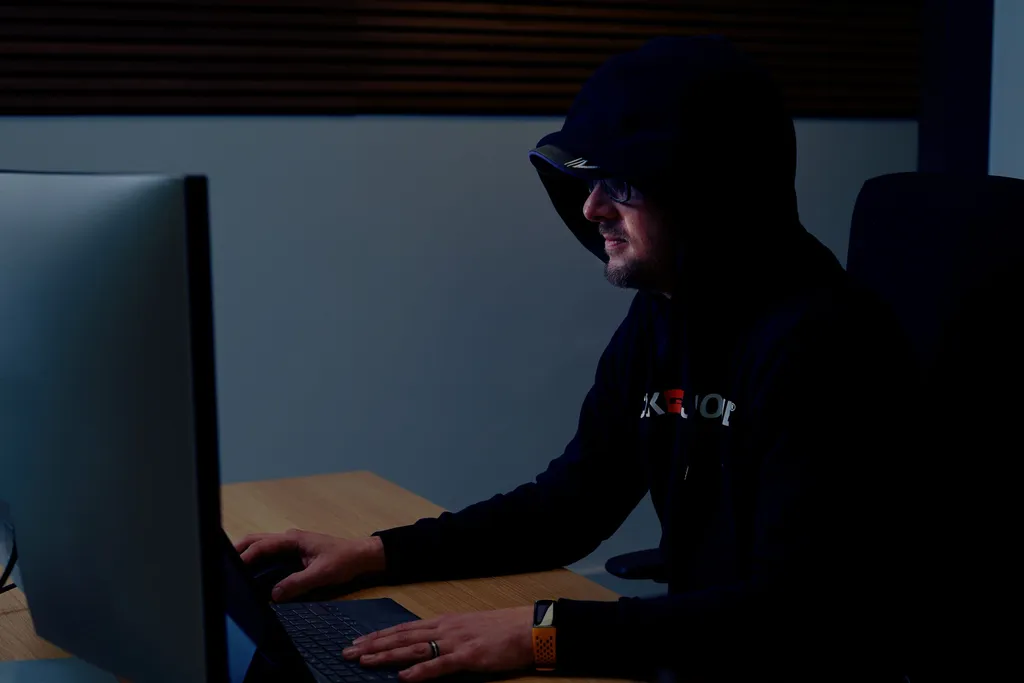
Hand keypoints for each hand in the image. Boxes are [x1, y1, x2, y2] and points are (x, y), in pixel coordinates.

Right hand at [233, 529, 385, 601]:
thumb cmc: (344, 560)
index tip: (233, 568)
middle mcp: (288, 539)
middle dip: (238, 550)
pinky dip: (257, 561)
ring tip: (230, 570)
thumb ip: (297, 583)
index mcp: (293, 540)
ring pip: (261, 546)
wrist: (360, 556)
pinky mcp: (293, 554)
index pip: (262, 546)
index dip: (246, 557)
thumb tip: (274, 594)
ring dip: (246, 555)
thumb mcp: (321, 574)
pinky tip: (250, 573)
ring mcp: (290, 545)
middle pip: (256, 541)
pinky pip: (270, 556)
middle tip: (221, 564)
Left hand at [342, 606, 533, 681]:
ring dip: (388, 656)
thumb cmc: (500, 629)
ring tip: (365, 660)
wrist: (527, 628)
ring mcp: (456, 642)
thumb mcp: (468, 627)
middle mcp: (445, 628)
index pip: (404, 628)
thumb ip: (446, 635)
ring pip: (414, 648)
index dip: (380, 635)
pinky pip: (440, 665)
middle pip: (402, 637)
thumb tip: (424, 644)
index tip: (358, 641)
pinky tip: (404, 677)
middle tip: (348, 651)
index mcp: (444, 621)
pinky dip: (421, 672)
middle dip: (373, 644)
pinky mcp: (469, 657)